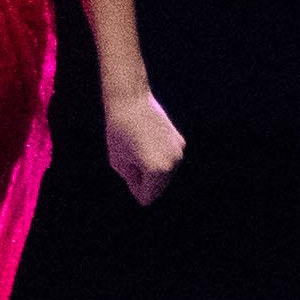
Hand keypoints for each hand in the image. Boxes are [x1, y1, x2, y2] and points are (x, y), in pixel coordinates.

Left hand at [101, 87, 185, 201]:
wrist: (130, 102)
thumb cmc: (118, 132)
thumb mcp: (119, 162)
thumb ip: (132, 181)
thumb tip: (144, 190)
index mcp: (157, 171)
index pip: (147, 197)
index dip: (134, 188)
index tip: (127, 170)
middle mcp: (173, 163)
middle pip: (159, 187)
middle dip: (146, 180)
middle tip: (132, 157)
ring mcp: (179, 152)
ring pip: (166, 174)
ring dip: (153, 170)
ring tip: (138, 148)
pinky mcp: (180, 142)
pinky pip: (169, 160)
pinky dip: (160, 158)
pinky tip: (147, 142)